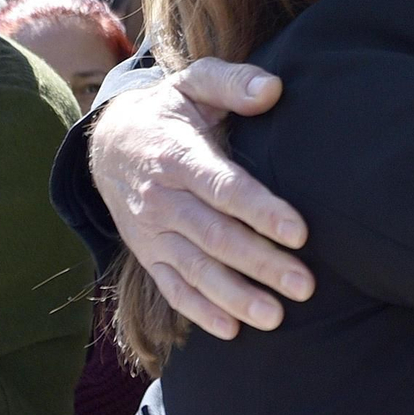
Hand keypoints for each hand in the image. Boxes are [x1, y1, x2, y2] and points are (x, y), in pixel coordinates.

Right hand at [89, 57, 313, 338]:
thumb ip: (233, 83)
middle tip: (305, 285)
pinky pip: (172, 288)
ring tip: (276, 317)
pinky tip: (232, 330)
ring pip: (196, 269)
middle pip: (216, 237)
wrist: (108, 144)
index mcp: (179, 157)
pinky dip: (199, 311)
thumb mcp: (194, 85)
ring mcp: (153, 232)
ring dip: (236, 297)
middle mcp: (162, 199)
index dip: (261, 211)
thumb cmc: (171, 113)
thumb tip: (273, 88)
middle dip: (261, 263)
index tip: (299, 232)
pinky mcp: (148, 254)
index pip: (225, 188)